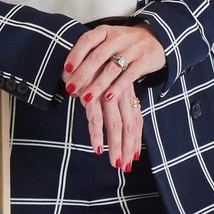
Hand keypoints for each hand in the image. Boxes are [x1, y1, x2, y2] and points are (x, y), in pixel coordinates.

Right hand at [62, 23, 163, 169]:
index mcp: (125, 91)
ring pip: (115, 123)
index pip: (135, 119)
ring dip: (115, 144)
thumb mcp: (106, 85)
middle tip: (125, 166)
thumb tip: (118, 124)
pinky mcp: (90, 92)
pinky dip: (96, 133)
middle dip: (127, 146)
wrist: (78, 48)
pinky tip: (98, 147)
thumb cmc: (92, 69)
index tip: (134, 156)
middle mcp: (119, 92)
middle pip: (128, 124)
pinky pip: (95, 116)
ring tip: (115, 162)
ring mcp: (105, 92)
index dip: (135, 139)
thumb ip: (113, 103)